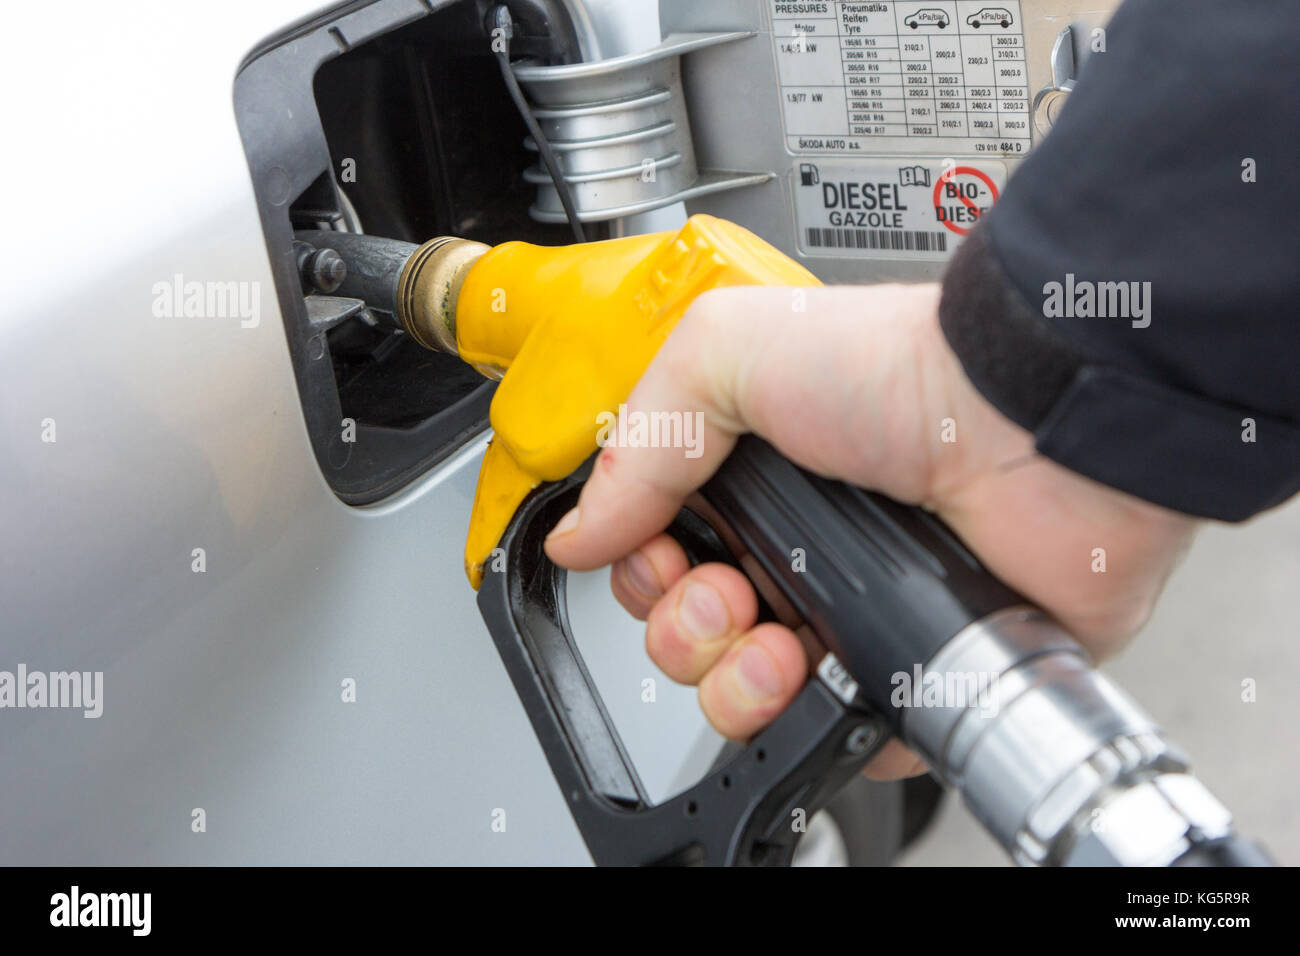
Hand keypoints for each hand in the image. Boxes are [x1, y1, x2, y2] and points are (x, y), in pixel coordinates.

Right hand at [544, 283, 1196, 778]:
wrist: (1028, 422)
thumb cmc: (900, 370)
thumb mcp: (726, 352)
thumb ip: (638, 442)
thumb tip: (577, 533)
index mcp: (750, 483)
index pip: (658, 560)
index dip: (643, 576)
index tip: (662, 558)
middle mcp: (796, 549)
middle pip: (691, 636)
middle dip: (684, 633)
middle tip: (729, 594)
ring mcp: (853, 611)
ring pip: (749, 698)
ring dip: (735, 685)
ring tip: (775, 644)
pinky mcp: (912, 665)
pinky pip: (838, 735)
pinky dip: (817, 727)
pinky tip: (822, 678)